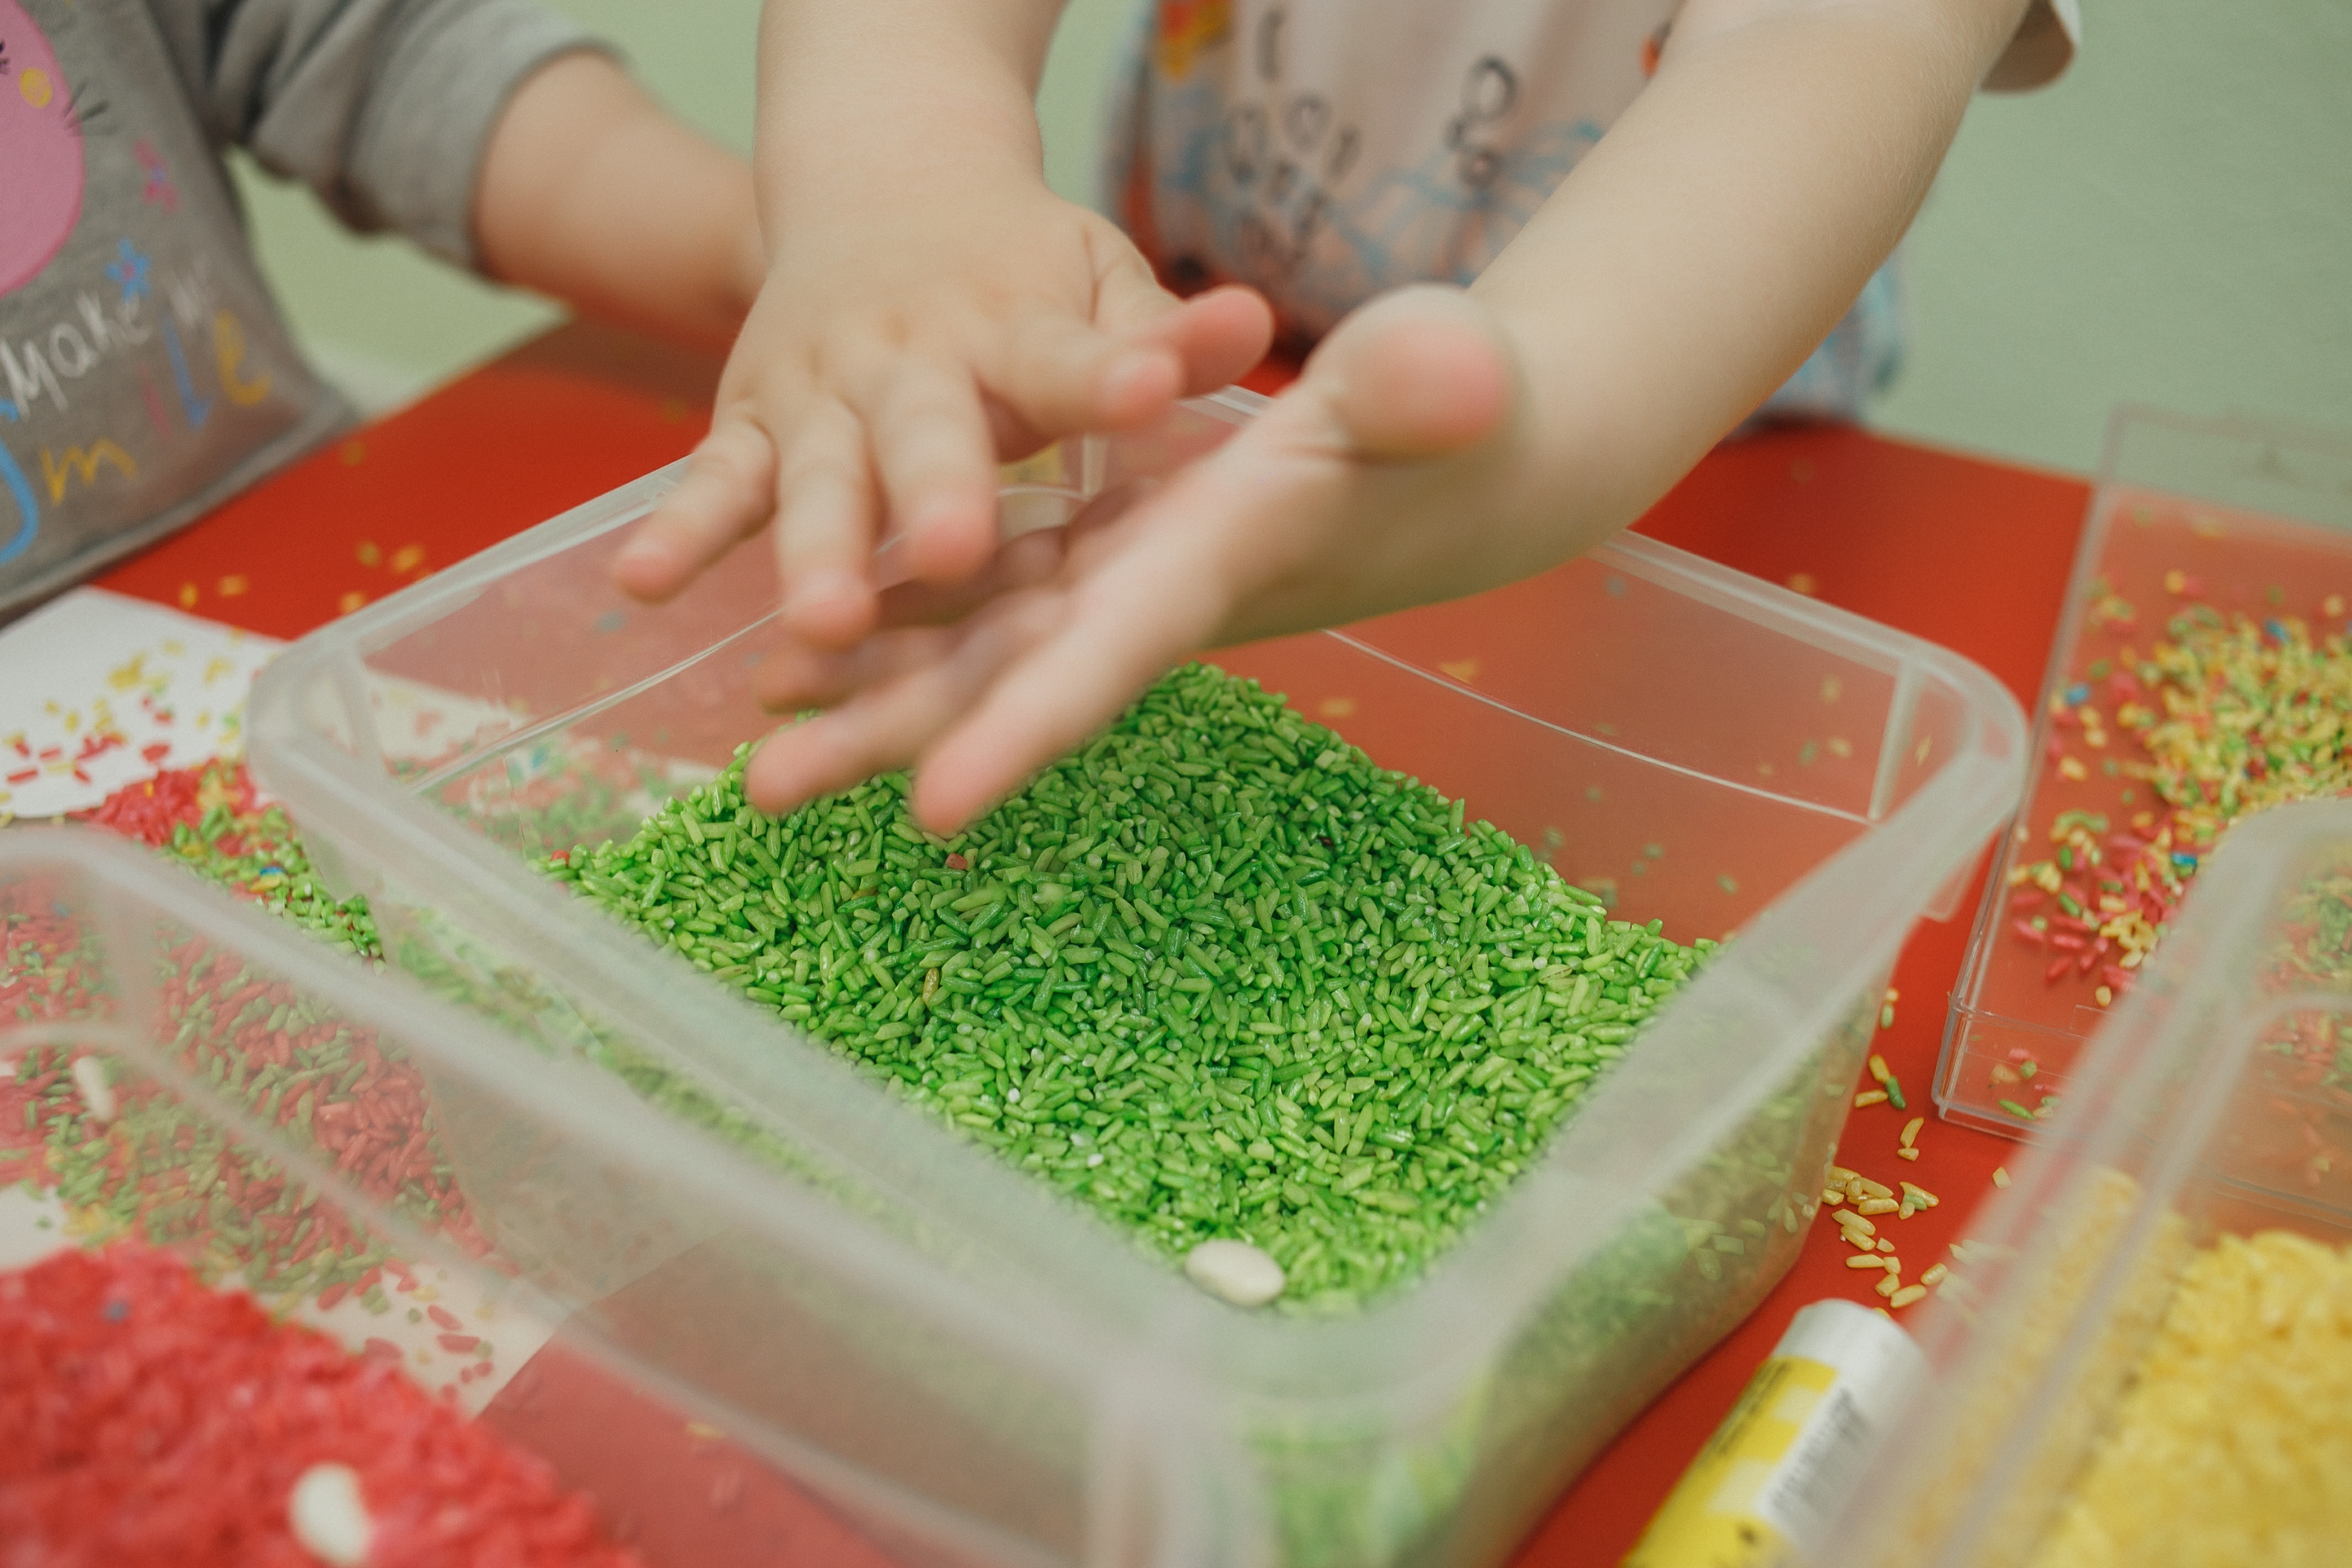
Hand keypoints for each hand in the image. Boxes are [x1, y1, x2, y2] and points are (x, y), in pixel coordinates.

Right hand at [610, 172, 1271, 650]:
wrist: (880, 186)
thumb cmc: (1017, 266)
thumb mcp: (1098, 276)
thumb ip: (1163, 327)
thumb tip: (1253, 325)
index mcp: (1014, 325)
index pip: (1069, 354)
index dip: (1111, 375)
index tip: (1151, 392)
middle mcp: (910, 359)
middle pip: (926, 430)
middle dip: (936, 491)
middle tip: (950, 549)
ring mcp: (820, 393)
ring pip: (815, 477)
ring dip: (814, 550)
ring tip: (821, 620)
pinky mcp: (751, 423)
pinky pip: (714, 481)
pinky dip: (680, 531)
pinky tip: (644, 585)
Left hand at [740, 284, 1525, 834]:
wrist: (1477, 458)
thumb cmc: (1471, 414)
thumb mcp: (1448, 382)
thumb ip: (1435, 385)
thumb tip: (1460, 375)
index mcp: (1222, 564)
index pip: (1113, 659)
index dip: (1025, 731)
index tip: (928, 808)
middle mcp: (1157, 594)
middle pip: (1009, 683)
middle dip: (893, 738)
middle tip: (761, 791)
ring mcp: (1128, 575)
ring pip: (977, 648)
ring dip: (868, 693)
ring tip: (752, 736)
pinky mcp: (1114, 544)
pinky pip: (987, 594)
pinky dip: (900, 623)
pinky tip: (806, 647)